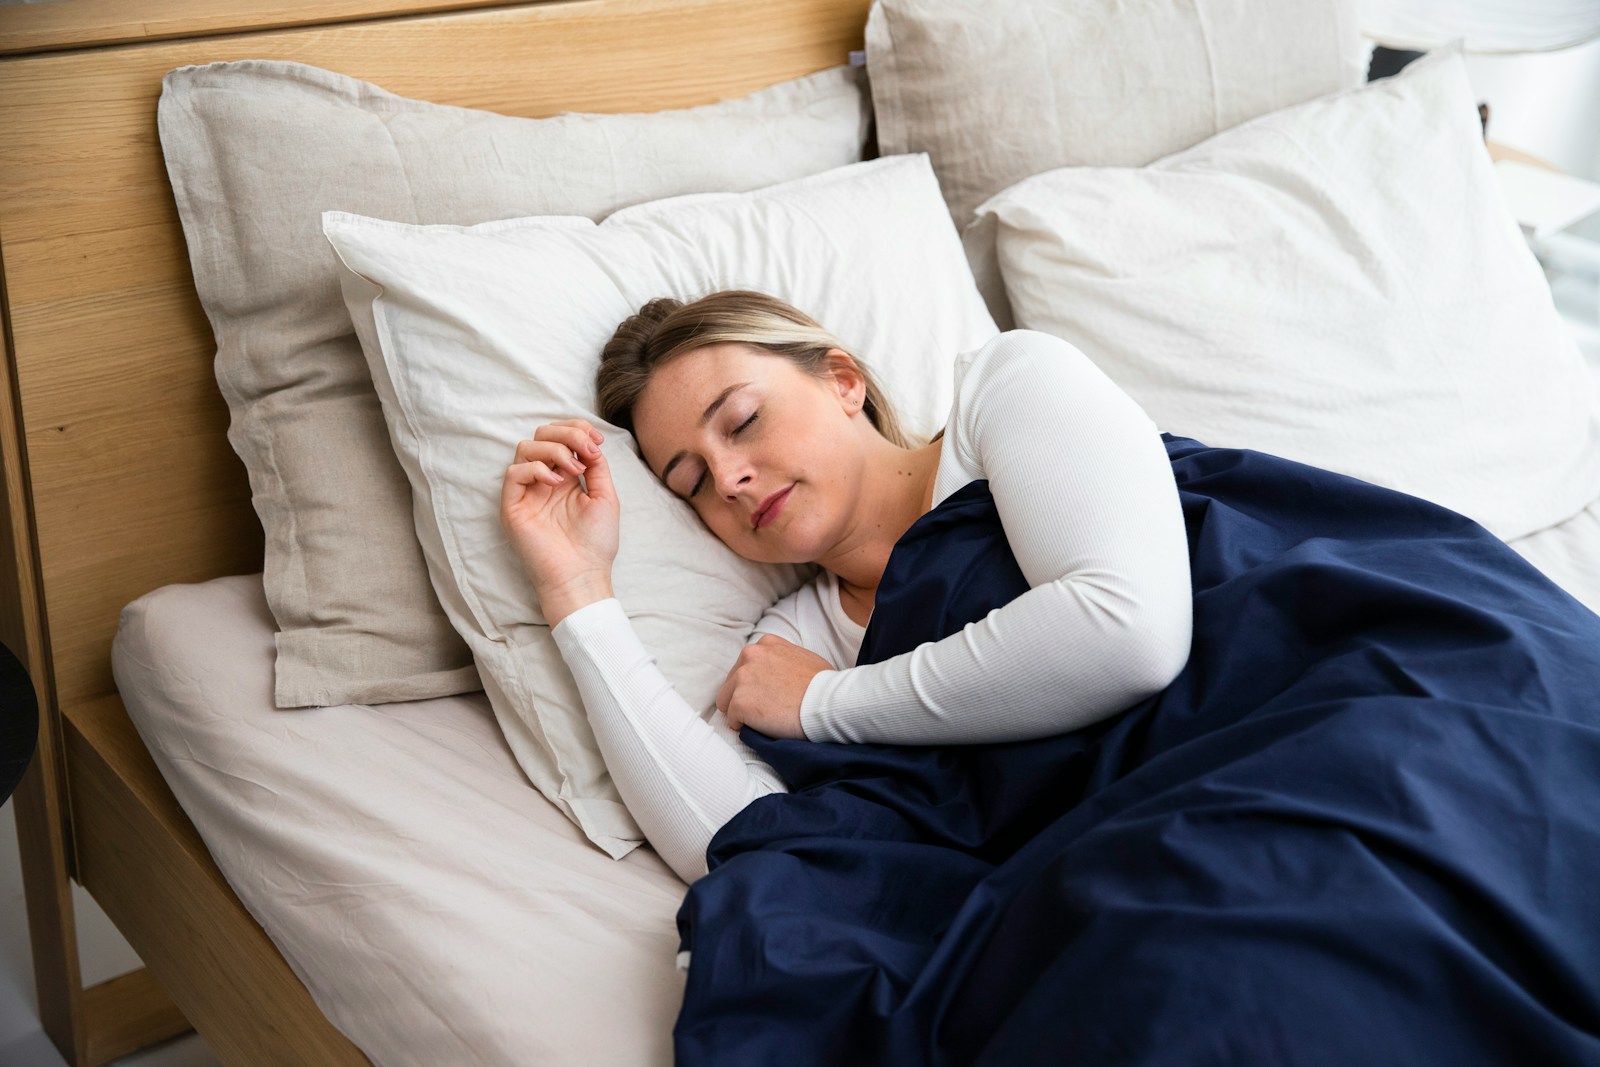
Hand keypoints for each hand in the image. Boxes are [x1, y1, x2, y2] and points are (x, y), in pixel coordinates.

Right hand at [499, 419, 618, 624]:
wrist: (582, 575)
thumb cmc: (596, 543)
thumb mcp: (605, 497)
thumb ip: (597, 466)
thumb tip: (589, 442)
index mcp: (566, 477)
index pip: (561, 437)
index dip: (577, 429)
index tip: (597, 439)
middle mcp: (544, 480)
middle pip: (541, 435)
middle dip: (566, 433)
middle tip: (586, 449)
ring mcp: (527, 492)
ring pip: (525, 448)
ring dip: (554, 449)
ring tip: (574, 470)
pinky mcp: (513, 507)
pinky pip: (514, 473)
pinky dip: (535, 469)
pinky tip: (555, 482)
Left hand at [715, 635, 831, 739]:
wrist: (827, 702)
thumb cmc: (823, 684)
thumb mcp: (802, 657)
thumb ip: (782, 659)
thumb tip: (777, 674)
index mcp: (765, 644)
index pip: (745, 666)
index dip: (754, 684)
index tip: (766, 695)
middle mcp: (749, 656)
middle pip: (731, 683)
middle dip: (744, 697)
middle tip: (765, 711)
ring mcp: (742, 679)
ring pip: (726, 702)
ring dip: (741, 712)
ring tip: (764, 720)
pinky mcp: (739, 702)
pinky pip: (732, 721)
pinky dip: (744, 727)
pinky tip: (764, 727)